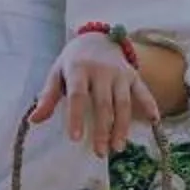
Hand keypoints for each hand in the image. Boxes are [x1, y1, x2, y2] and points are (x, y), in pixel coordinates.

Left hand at [27, 30, 163, 158]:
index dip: (76, 116)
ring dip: (122, 126)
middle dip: (102, 129)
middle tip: (100, 152)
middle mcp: (101, 70)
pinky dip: (150, 104)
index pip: (78, 95)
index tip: (75, 138)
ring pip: (123, 102)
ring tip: (118, 147)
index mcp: (78, 69)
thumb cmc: (73, 61)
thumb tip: (34, 121)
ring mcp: (119, 72)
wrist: (96, 37)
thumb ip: (48, 97)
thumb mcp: (56, 73)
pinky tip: (154, 121)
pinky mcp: (133, 74)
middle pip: (103, 103)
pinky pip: (143, 91)